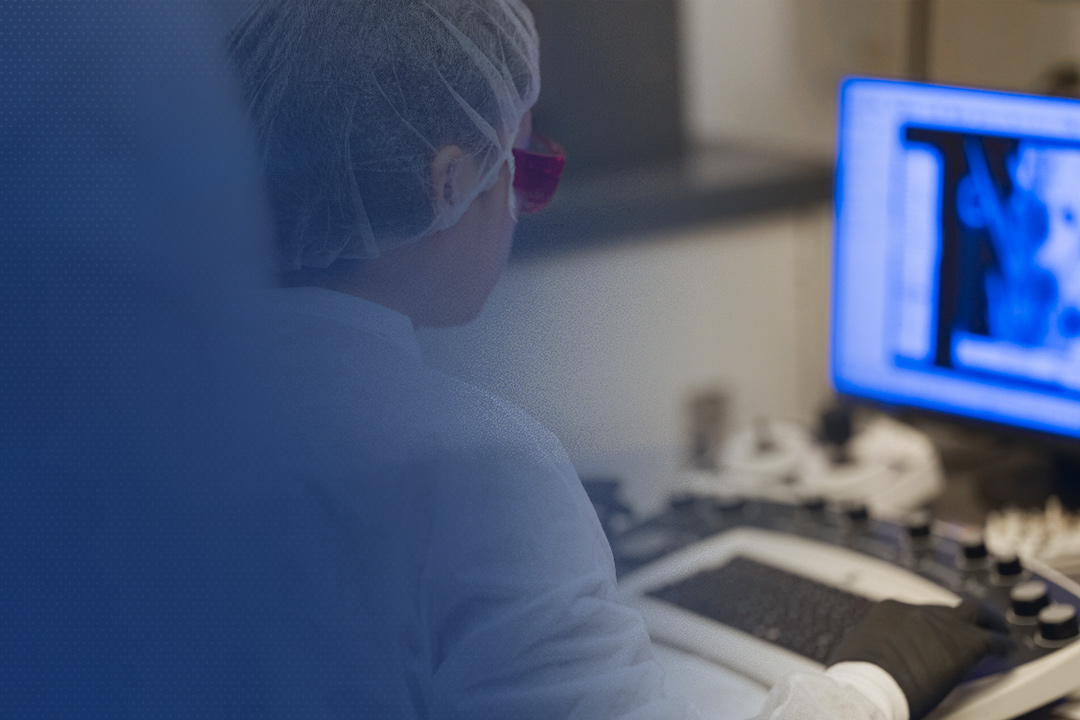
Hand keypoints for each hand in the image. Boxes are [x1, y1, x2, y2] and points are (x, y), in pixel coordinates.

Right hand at [828, 599, 1013, 719]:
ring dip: (987, 621)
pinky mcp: (964, 643)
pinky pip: (993, 639)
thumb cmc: (856, 676)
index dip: (929, 624)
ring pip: (975, 614)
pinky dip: (1002, 643)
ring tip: (997, 629)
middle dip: (958, 619)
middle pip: (947, 609)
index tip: (934, 635)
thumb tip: (869, 659)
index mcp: (890, 611)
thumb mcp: (855, 653)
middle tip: (969, 627)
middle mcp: (918, 611)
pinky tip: (1008, 649)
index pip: (917, 612)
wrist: (870, 684)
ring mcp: (943, 624)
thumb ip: (870, 649)